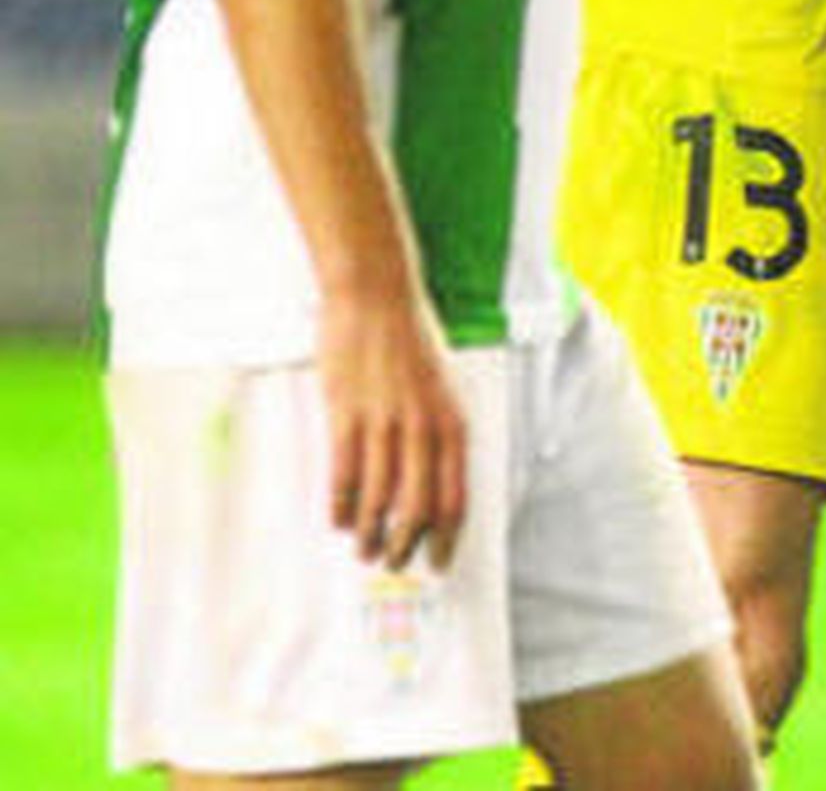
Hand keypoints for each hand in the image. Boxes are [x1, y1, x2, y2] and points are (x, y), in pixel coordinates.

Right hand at [320, 285, 468, 571]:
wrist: (374, 296)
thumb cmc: (408, 338)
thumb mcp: (440, 386)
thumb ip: (437, 431)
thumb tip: (430, 482)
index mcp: (451, 421)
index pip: (454, 497)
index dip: (446, 538)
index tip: (438, 562)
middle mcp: (422, 428)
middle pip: (416, 510)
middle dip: (405, 546)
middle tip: (394, 561)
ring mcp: (383, 423)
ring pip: (378, 501)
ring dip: (369, 534)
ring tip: (364, 548)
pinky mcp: (347, 415)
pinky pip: (344, 477)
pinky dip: (340, 507)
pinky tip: (338, 519)